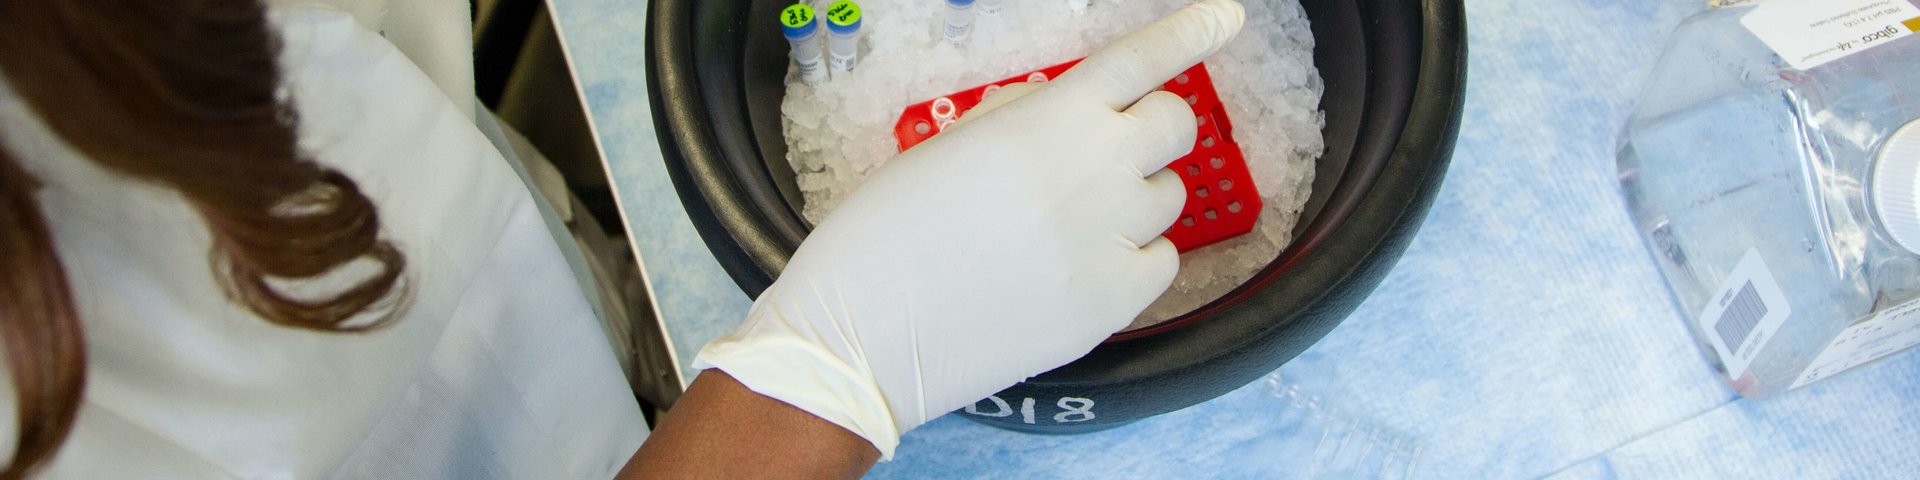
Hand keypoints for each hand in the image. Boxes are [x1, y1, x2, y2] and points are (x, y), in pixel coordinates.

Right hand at [693, 0, 1245, 457]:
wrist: (866, 333)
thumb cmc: (887, 234)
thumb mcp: (950, 145)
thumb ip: (1023, 118)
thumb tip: (1065, 111)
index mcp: (1049, 118)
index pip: (1144, 58)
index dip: (1192, 32)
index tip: (1225, 17)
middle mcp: (1095, 168)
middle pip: (1176, 125)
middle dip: (1154, 127)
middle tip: (1114, 151)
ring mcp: (1112, 237)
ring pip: (1170, 196)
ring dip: (1137, 197)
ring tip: (1074, 223)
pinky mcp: (1115, 301)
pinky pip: (1160, 262)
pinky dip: (1135, 258)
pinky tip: (1082, 267)